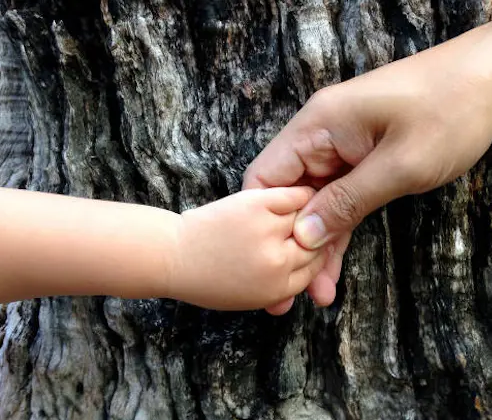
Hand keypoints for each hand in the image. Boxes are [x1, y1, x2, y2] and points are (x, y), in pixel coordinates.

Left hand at [171, 187, 327, 310]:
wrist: (174, 257)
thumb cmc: (205, 278)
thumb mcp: (248, 297)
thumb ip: (280, 288)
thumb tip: (307, 283)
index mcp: (277, 288)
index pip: (315, 268)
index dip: (317, 255)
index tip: (315, 245)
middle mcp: (278, 261)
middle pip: (316, 245)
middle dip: (317, 235)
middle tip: (315, 225)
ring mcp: (269, 232)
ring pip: (308, 218)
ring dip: (311, 212)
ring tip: (309, 208)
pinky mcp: (259, 205)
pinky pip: (295, 196)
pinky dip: (302, 193)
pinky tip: (302, 194)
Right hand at [243, 20, 491, 313]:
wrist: (490, 80)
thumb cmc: (449, 112)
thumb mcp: (400, 165)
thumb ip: (348, 202)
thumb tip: (304, 237)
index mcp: (317, 126)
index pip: (265, 179)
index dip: (265, 225)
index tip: (275, 267)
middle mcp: (319, 136)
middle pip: (288, 196)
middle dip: (292, 245)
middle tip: (293, 297)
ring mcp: (339, 147)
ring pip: (314, 203)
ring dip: (317, 245)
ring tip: (319, 296)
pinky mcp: (359, 158)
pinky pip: (339, 199)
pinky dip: (338, 230)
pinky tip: (333, 268)